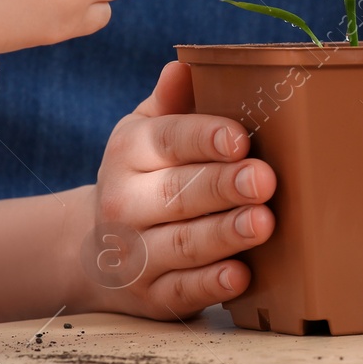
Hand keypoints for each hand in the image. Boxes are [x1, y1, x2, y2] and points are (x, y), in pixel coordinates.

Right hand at [81, 62, 274, 318]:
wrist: (99, 250)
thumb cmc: (146, 177)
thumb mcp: (147, 133)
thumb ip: (171, 103)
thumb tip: (183, 66)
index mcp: (129, 152)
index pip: (167, 140)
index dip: (204, 138)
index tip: (239, 138)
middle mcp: (125, 203)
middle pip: (177, 193)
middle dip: (222, 186)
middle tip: (264, 179)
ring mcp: (136, 254)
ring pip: (183, 244)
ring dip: (224, 234)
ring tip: (263, 222)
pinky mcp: (153, 297)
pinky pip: (183, 291)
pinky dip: (211, 286)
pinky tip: (240, 276)